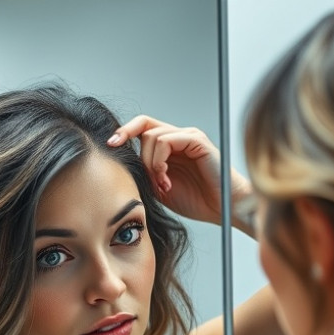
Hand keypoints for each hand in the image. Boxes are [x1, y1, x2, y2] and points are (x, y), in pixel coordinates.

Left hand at [109, 115, 251, 227]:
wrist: (224, 208)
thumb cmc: (197, 201)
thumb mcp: (160, 188)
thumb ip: (145, 173)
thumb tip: (121, 165)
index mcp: (170, 146)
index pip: (142, 128)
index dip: (124, 133)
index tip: (109, 145)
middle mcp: (178, 137)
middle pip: (143, 126)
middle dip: (133, 147)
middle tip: (134, 168)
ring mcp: (188, 137)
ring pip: (152, 137)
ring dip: (149, 164)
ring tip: (160, 185)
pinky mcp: (197, 140)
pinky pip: (167, 141)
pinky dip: (159, 161)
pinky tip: (166, 180)